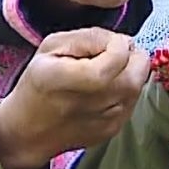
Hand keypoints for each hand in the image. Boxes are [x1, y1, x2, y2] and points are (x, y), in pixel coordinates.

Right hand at [0, 27, 149, 168]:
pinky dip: (125, 89)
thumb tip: (119, 40)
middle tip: (113, 52)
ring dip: (130, 72)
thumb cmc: (38, 83)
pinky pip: (133, 100)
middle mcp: (90, 103)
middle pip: (136, 73)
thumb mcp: (51, 46)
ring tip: (108, 70)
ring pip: (139, 85)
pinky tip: (105, 89)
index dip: (118, 43)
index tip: (108, 41)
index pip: (116, 58)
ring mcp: (105, 120)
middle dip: (131, 55)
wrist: (30, 132)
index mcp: (66, 79)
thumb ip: (88, 37)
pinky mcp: (113, 129)